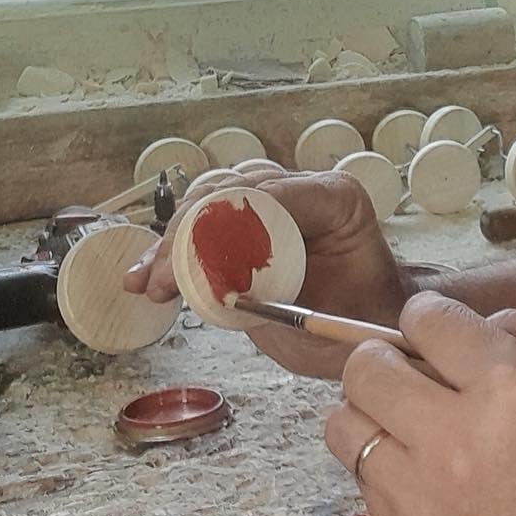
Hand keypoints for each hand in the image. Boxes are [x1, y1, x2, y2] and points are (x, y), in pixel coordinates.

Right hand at [122, 163, 408, 378]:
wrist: (370, 326)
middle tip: (164, 279)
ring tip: (149, 281)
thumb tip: (224, 292)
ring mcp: (274, 201)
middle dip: (189, 234)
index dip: (220, 226)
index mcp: (336, 199)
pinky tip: (145, 278)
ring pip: (211, 201)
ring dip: (174, 241)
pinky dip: (176, 251)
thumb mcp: (332, 320)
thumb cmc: (363, 321)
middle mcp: (303, 189)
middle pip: (232, 192)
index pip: (268, 195)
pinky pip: (207, 225)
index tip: (185, 266)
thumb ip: (284, 303)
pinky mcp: (251, 223)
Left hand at [324, 292, 515, 515]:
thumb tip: (475, 325)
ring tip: (407, 425)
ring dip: (371, 413)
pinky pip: (364, 483)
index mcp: (510, 388)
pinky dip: (386, 469)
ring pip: (344, 425)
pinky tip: (426, 477)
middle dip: (385, 357)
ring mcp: (421, 498)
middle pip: (365, 367)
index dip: (431, 319)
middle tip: (413, 373)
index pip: (426, 318)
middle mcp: (454, 439)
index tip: (439, 334)